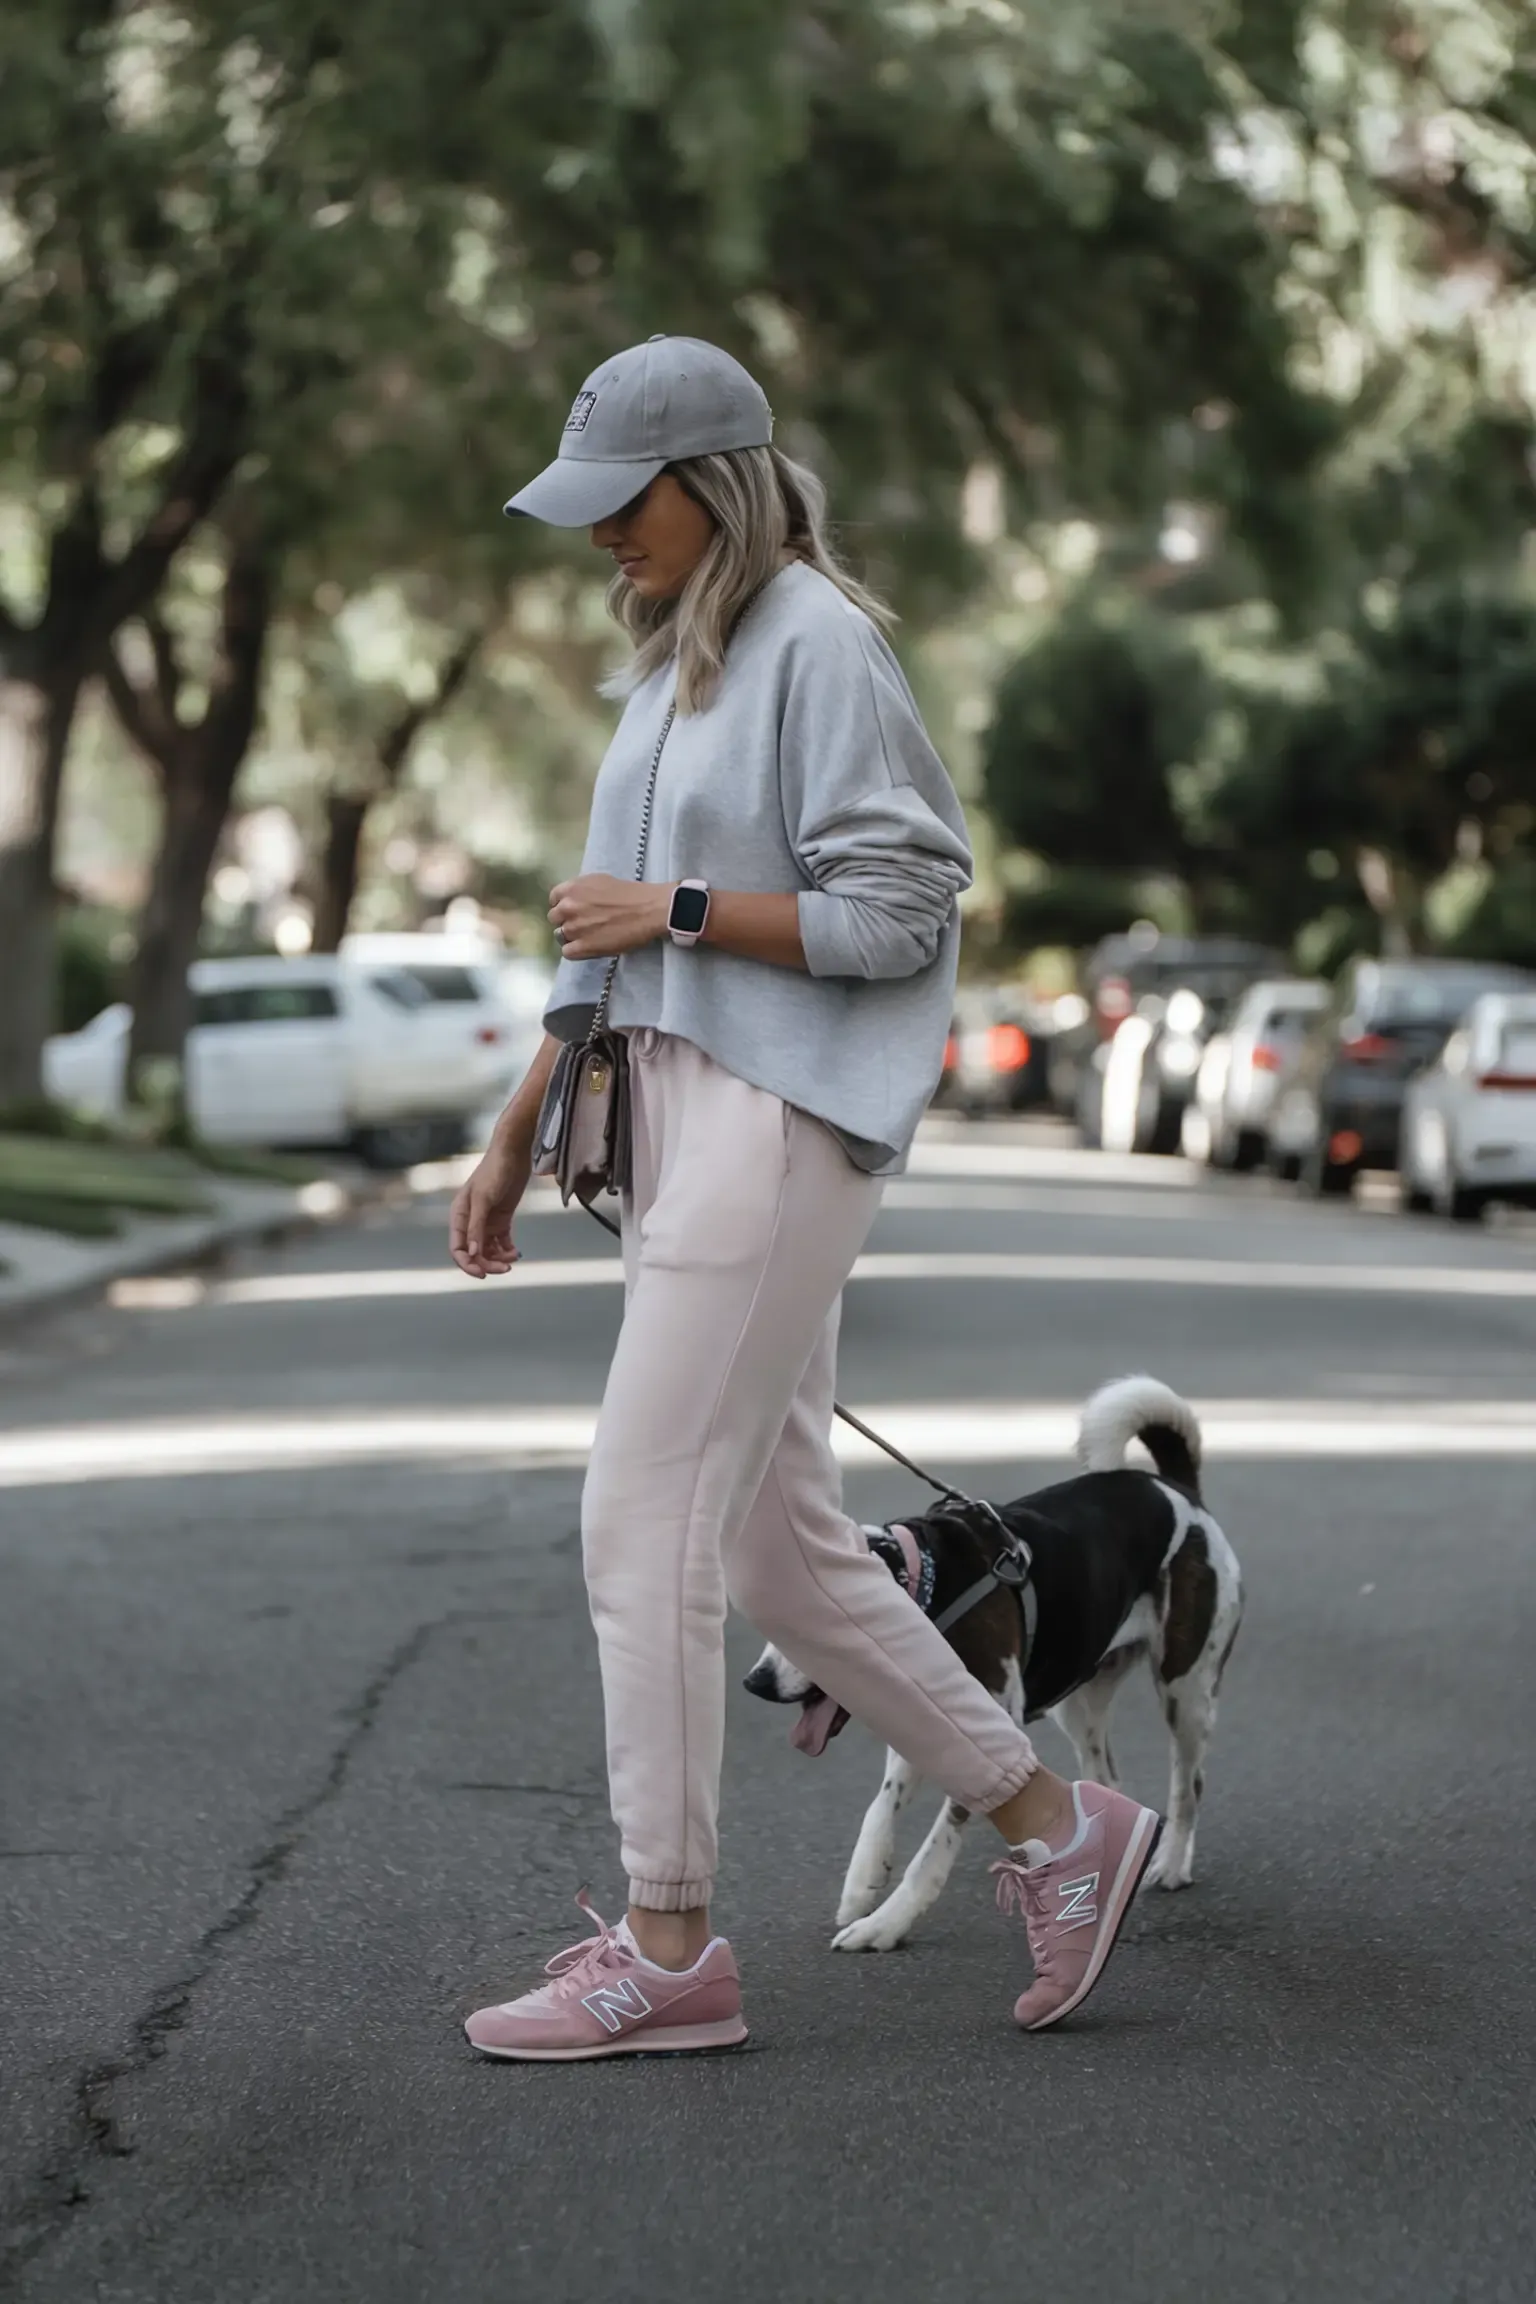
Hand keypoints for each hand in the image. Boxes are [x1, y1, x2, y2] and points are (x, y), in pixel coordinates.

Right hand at [449, 1130, 532, 1277]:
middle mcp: (470, 1221)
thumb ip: (476, 1227)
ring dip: (499, 1258)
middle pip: (474, 1253)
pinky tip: (517, 1252)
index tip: (483, 1274)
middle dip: (488, 1263)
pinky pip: (501, 1243)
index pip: (457, 1249)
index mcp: (458, 1216)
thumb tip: (472, 1253)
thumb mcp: (484, 1199)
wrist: (514, 1152)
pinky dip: (508, 1251)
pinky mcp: (501, 1219)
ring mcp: (486, 1221)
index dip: (467, 1264)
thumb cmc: (494, 1171)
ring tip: (513, 1257)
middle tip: (506, 1269)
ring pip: (488, 1251)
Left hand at [549, 874, 668, 960]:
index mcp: (571, 888)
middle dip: (567, 920)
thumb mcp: (600, 881)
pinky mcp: (583, 947)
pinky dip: (575, 951)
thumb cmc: (630, 893)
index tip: (574, 910)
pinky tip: (588, 947)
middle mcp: (568, 907)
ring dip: (572, 937)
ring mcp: (574, 928)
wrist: (648, 910)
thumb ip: (581, 890)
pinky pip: (567, 952)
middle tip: (584, 924)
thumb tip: (574, 899)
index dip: (563, 905)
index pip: (554, 899)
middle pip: (555, 919)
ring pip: (560, 936)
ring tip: (589, 936)